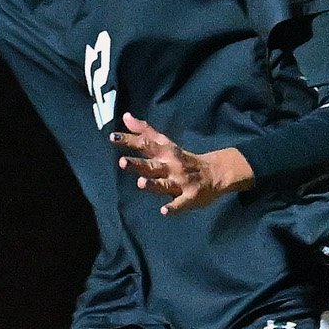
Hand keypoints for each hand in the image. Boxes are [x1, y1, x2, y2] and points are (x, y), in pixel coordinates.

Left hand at [113, 112, 251, 213]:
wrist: (216, 172)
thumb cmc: (183, 158)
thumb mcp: (165, 143)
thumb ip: (144, 132)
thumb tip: (125, 117)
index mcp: (165, 153)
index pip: (145, 144)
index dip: (129, 141)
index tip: (112, 136)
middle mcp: (171, 166)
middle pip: (151, 165)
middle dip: (137, 164)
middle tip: (121, 162)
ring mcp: (181, 182)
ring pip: (164, 184)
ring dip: (152, 184)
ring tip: (140, 183)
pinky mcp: (190, 197)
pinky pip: (181, 203)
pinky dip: (173, 207)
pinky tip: (164, 211)